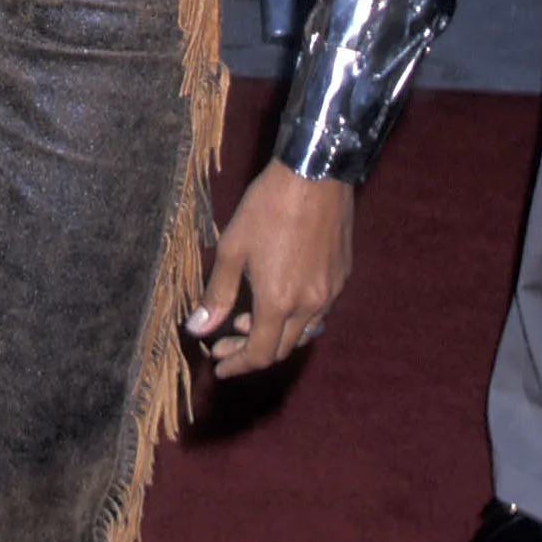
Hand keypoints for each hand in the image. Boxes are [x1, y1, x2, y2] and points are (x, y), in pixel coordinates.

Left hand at [185, 160, 351, 374]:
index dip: (237, 365)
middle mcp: (309, 305)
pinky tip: (279, 298)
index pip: (259, 354)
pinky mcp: (342, 277)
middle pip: (281, 349)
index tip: (218, 366)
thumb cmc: (268, 207)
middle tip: (224, 344)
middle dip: (250, 352)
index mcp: (278, 302)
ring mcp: (330, 293)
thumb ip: (217, 294)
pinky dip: (295, 317)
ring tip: (247, 319)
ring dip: (274, 335)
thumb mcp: (232, 248)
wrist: (315, 174)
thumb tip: (199, 329)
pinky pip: (318, 312)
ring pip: (302, 333)